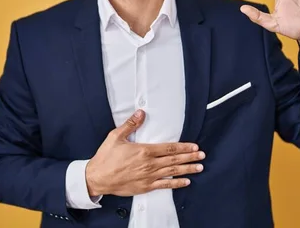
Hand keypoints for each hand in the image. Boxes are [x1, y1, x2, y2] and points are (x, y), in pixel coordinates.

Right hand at [85, 110, 204, 196]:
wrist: (97, 178)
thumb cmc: (106, 157)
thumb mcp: (116, 136)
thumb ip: (130, 124)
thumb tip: (141, 113)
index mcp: (144, 151)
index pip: (169, 148)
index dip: (183, 147)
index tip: (194, 147)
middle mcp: (149, 164)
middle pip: (174, 159)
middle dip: (190, 157)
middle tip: (202, 156)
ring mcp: (148, 177)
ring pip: (172, 172)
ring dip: (187, 169)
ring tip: (199, 167)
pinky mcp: (145, 187)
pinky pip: (164, 185)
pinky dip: (176, 183)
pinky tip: (186, 181)